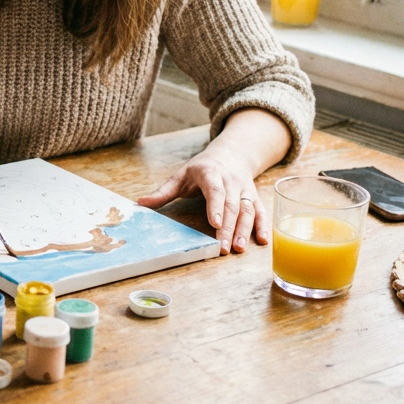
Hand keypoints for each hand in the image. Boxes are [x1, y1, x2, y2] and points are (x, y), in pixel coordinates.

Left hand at [136, 142, 267, 254]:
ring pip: (247, 210)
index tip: (214, 223)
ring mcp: (244, 189)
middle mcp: (231, 181)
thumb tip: (140, 204)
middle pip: (231, 205)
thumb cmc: (201, 169)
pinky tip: (263, 241)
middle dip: (227, 227)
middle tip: (222, 247)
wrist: (230, 154)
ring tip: (238, 248)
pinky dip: (263, 226)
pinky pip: (260, 211)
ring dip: (244, 230)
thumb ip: (162, 192)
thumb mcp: (180, 176)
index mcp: (210, 174)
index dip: (215, 206)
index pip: (215, 190)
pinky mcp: (253, 197)